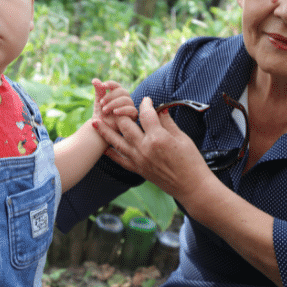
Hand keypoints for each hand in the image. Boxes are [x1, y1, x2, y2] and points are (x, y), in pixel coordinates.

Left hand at [92, 79, 137, 129]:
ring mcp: (130, 108)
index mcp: (117, 94)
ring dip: (114, 104)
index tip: (103, 85)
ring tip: (104, 110)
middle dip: (111, 96)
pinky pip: (132, 110)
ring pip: (127, 100)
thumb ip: (98, 91)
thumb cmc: (101, 115)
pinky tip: (114, 112)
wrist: (102, 129)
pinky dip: (123, 110)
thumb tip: (94, 79)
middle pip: (123, 92)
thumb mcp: (98, 102)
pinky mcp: (133, 117)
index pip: (117, 86)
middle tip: (101, 103)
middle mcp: (125, 100)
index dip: (111, 84)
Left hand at [94, 96, 214, 202]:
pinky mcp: (138, 170)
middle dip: (121, 112)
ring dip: (105, 131)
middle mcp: (145, 148)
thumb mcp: (182, 138)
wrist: (191, 186)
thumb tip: (160, 110)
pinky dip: (110, 154)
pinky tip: (103, 148)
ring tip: (95, 122)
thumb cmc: (191, 162)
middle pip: (126, 125)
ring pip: (117, 142)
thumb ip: (168, 123)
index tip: (146, 100)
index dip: (145, 104)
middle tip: (116, 105)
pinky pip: (120, 160)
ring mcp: (139, 160)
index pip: (147, 114)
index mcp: (158, 137)